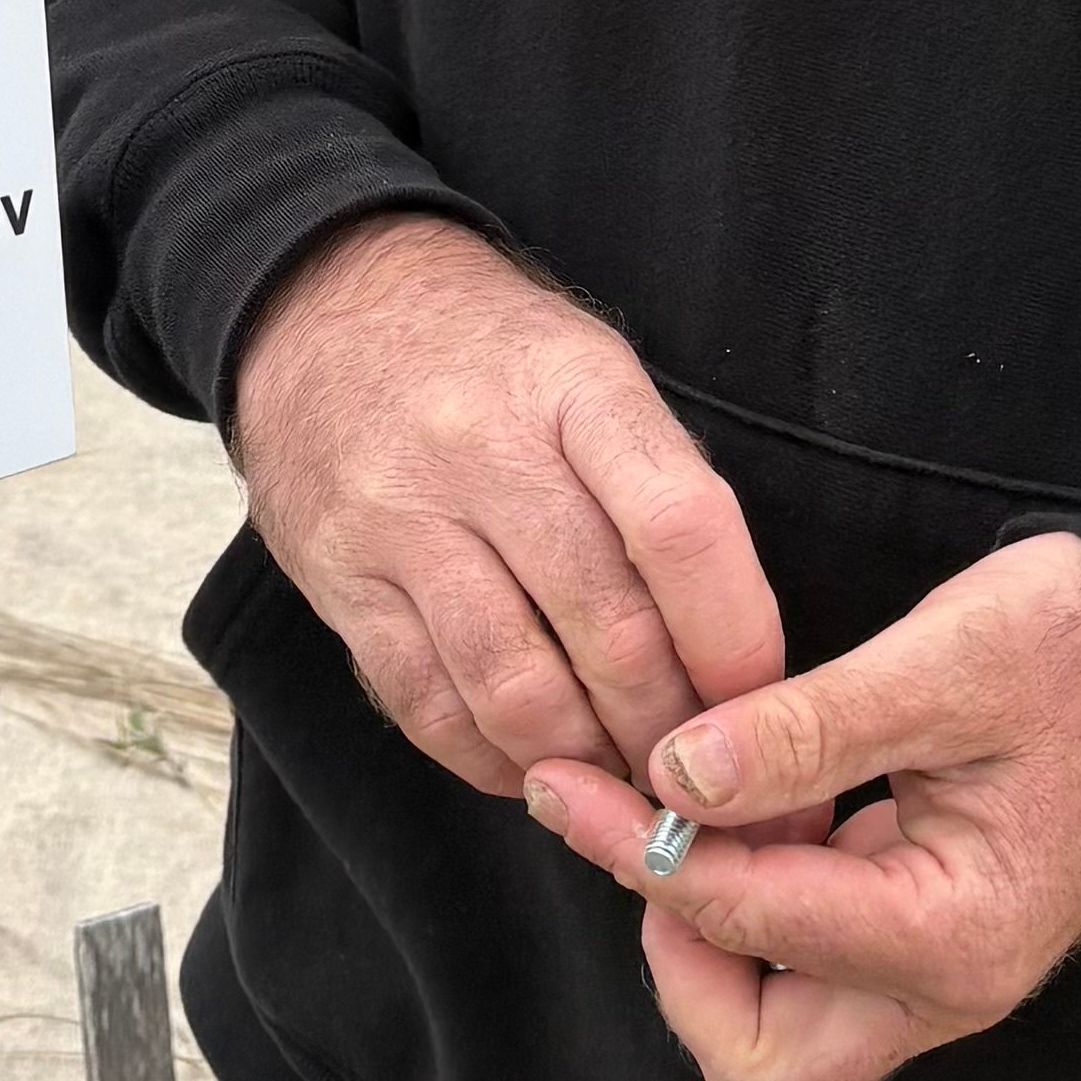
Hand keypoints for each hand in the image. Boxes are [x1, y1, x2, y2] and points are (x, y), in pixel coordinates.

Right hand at [229, 213, 784, 794]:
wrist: (320, 303)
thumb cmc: (489, 354)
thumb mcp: (588, 368)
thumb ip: (658, 490)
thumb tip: (732, 655)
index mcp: (573, 384)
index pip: (678, 525)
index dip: (733, 637)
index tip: (760, 698)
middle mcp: (483, 448)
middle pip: (608, 630)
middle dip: (670, 729)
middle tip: (699, 770)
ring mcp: (400, 518)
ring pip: (517, 691)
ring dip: (588, 763)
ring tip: (620, 777)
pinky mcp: (339, 580)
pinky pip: (429, 709)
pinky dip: (497, 762)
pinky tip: (534, 762)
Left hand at [526, 531, 1080, 1080]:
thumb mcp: (944, 664)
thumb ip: (806, 728)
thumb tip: (678, 772)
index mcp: (952, 935)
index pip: (751, 927)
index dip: (647, 856)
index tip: (574, 783)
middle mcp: (945, 984)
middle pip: (766, 1064)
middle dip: (680, 965)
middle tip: (634, 832)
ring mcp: (936, 969)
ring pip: (784, 1030)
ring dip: (709, 941)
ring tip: (667, 809)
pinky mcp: (924, 928)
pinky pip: (812, 965)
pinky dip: (750, 907)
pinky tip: (726, 803)